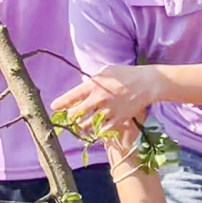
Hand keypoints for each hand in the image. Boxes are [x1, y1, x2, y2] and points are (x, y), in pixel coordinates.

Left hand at [51, 64, 166, 128]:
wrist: (147, 83)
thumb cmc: (125, 74)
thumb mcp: (106, 71)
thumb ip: (92, 79)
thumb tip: (80, 85)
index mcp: (94, 85)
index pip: (71, 96)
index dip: (60, 103)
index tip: (54, 107)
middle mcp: (99, 99)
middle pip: (75, 114)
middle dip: (69, 117)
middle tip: (68, 118)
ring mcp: (108, 110)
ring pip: (87, 125)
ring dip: (81, 126)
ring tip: (79, 125)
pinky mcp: (118, 119)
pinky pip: (101, 130)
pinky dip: (96, 131)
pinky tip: (95, 129)